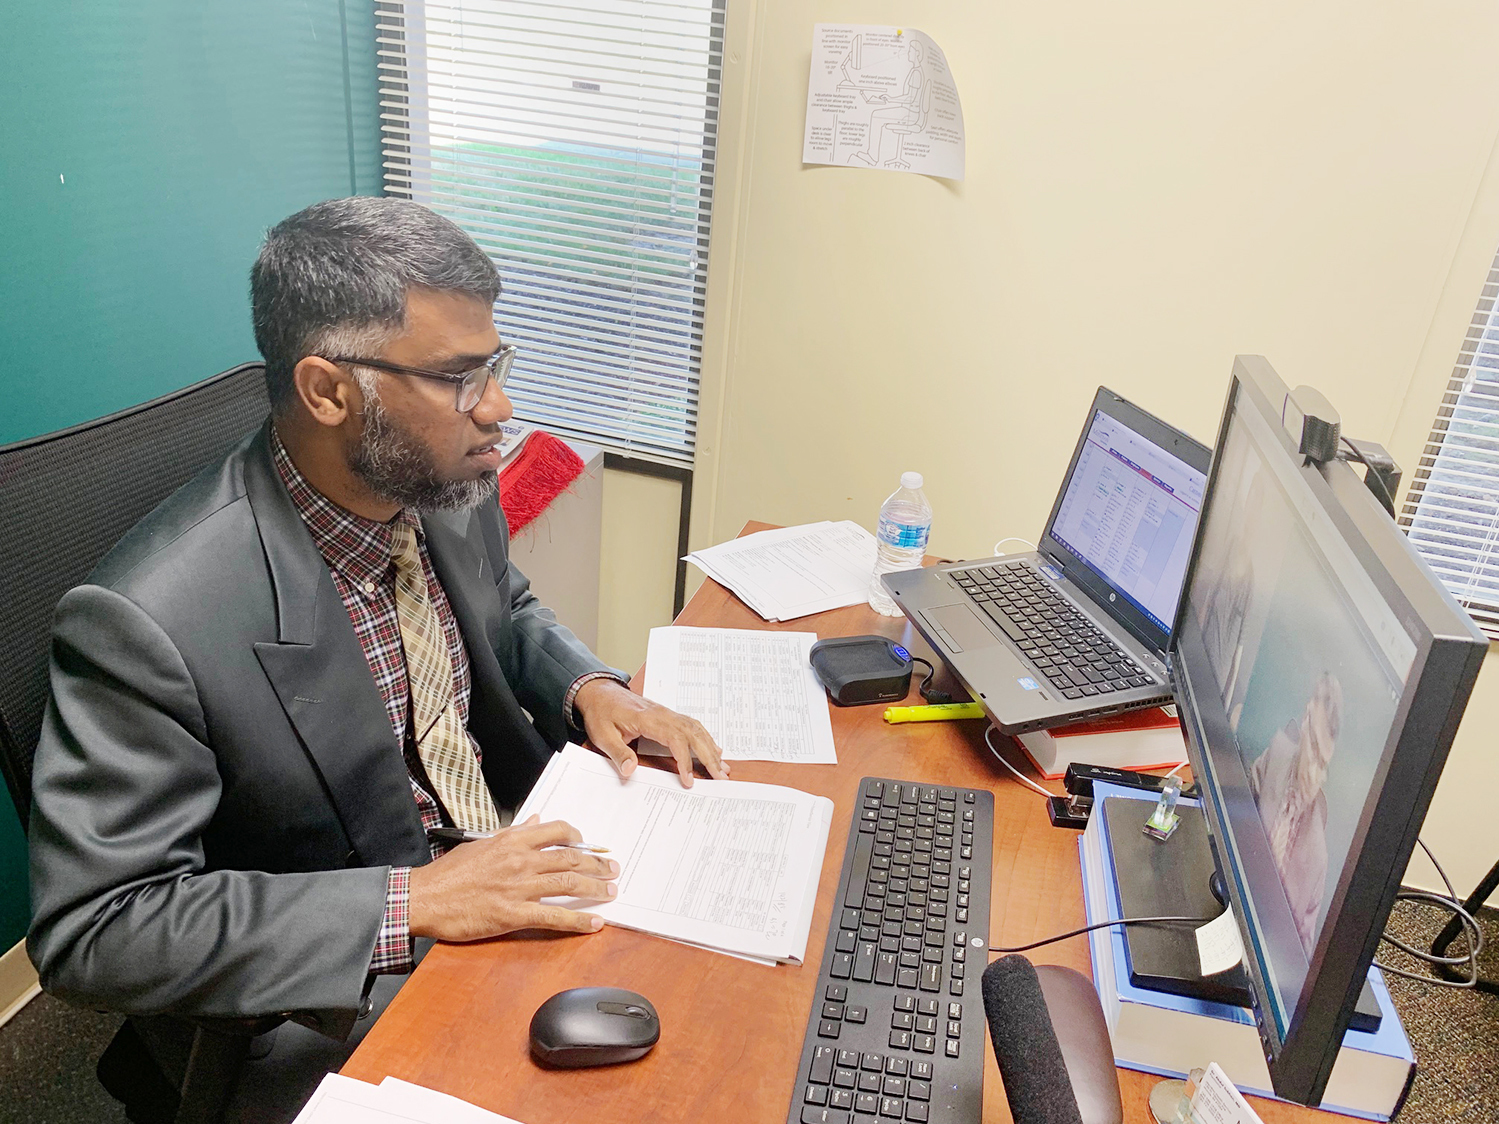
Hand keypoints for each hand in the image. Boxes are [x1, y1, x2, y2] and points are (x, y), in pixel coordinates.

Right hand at [407, 816, 618, 942]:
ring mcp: (518, 888)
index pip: (557, 831)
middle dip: (597, 864)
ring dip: (595, 888)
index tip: (590, 845)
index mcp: (511, 840)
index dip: (579, 838)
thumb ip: (512, 833)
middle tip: (613, 869)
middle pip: (570, 858)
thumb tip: (534, 822)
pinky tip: (594, 922)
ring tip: (611, 892)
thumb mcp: (481, 843)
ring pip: (568, 884)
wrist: (424, 898)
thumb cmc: (448, 874)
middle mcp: (519, 860)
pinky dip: (578, 920)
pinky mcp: (513, 914)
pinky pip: (554, 917)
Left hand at [574, 678, 728, 786]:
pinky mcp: (667, 715)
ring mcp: (666, 713)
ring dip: (711, 748)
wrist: (599, 693)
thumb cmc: (601, 713)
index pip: (675, 739)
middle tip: (721, 777)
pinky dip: (705, 738)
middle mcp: (662, 714)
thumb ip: (618, 753)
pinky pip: (691, 725)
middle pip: (693, 734)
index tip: (689, 780)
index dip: (685, 761)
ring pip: (696, 729)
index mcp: (648, 719)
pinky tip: (713, 748)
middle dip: (709, 756)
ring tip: (722, 767)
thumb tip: (630, 770)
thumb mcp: (603, 736)